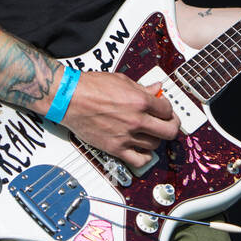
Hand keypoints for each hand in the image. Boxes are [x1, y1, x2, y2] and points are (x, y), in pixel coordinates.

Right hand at [57, 71, 179, 167]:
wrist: (69, 99)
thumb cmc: (90, 87)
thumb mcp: (121, 80)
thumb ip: (142, 88)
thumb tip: (156, 88)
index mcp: (140, 101)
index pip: (168, 110)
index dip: (168, 109)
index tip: (164, 109)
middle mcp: (136, 120)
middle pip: (169, 131)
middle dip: (171, 126)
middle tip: (168, 124)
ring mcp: (126, 136)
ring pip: (155, 145)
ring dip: (155, 139)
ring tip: (149, 133)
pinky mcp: (115, 148)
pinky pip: (139, 160)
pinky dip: (145, 157)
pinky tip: (142, 150)